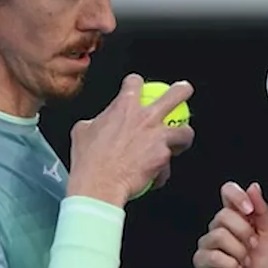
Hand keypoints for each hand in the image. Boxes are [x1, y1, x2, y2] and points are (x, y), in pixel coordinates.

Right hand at [67, 74, 195, 206]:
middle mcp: (146, 118)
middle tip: (184, 91)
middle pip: (176, 95)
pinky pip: (167, 165)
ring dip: (183, 137)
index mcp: (124, 106)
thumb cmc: (88, 159)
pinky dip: (161, 172)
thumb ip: (98, 121)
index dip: (136, 83)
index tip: (137, 87)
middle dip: (183, 90)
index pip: (135, 82)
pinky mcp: (163, 158)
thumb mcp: (83, 131)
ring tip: (179, 142)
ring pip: (185, 132)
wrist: (99, 184)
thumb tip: (99, 122)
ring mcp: (158, 138)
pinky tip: (154, 177)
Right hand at [193, 182, 267, 267]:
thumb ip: (261, 210)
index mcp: (236, 217)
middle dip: (244, 234)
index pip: (227, 191)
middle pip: (223, 215)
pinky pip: (212, 255)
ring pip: (219, 235)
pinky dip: (231, 264)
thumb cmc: (263, 266)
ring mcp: (208, 243)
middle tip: (252, 248)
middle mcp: (219, 227)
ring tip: (244, 261)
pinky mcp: (201, 260)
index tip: (249, 211)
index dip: (236, 197)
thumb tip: (253, 187)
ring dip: (239, 252)